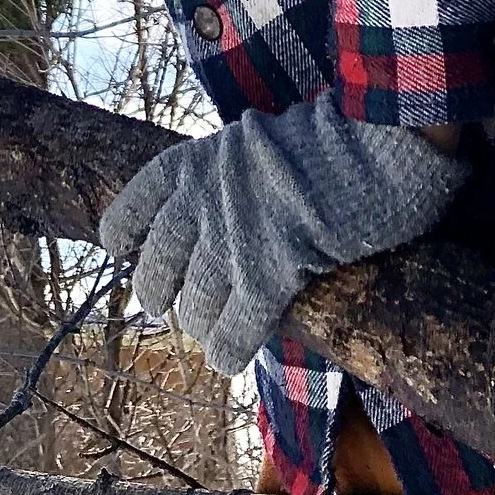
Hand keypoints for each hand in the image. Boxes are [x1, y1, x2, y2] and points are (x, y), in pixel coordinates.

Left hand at [96, 92, 468, 374]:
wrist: (375, 139)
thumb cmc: (335, 135)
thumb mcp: (260, 140)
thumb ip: (233, 172)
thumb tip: (228, 197)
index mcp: (196, 161)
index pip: (137, 202)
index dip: (124, 231)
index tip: (119, 248)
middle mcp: (201, 201)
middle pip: (157, 264)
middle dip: (158, 290)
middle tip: (165, 305)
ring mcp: (232, 241)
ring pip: (194, 305)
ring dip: (199, 324)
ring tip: (206, 334)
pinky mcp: (269, 277)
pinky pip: (234, 331)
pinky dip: (228, 350)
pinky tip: (227, 359)